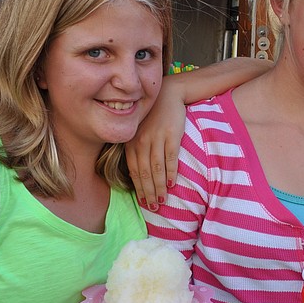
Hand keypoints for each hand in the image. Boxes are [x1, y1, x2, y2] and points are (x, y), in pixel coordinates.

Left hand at [126, 84, 185, 209]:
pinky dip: (170, 172)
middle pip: (145, 173)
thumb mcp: (139, 132)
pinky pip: (170, 157)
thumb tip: (137, 175)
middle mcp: (142, 142)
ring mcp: (156, 139)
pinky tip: (171, 183)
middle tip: (154, 207)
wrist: (168, 95)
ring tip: (163, 200)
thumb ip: (136, 150)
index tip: (144, 203)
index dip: (139, 189)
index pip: (135, 172)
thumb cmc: (153, 117)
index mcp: (132, 143)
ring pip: (157, 169)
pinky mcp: (171, 135)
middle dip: (149, 192)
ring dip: (159, 187)